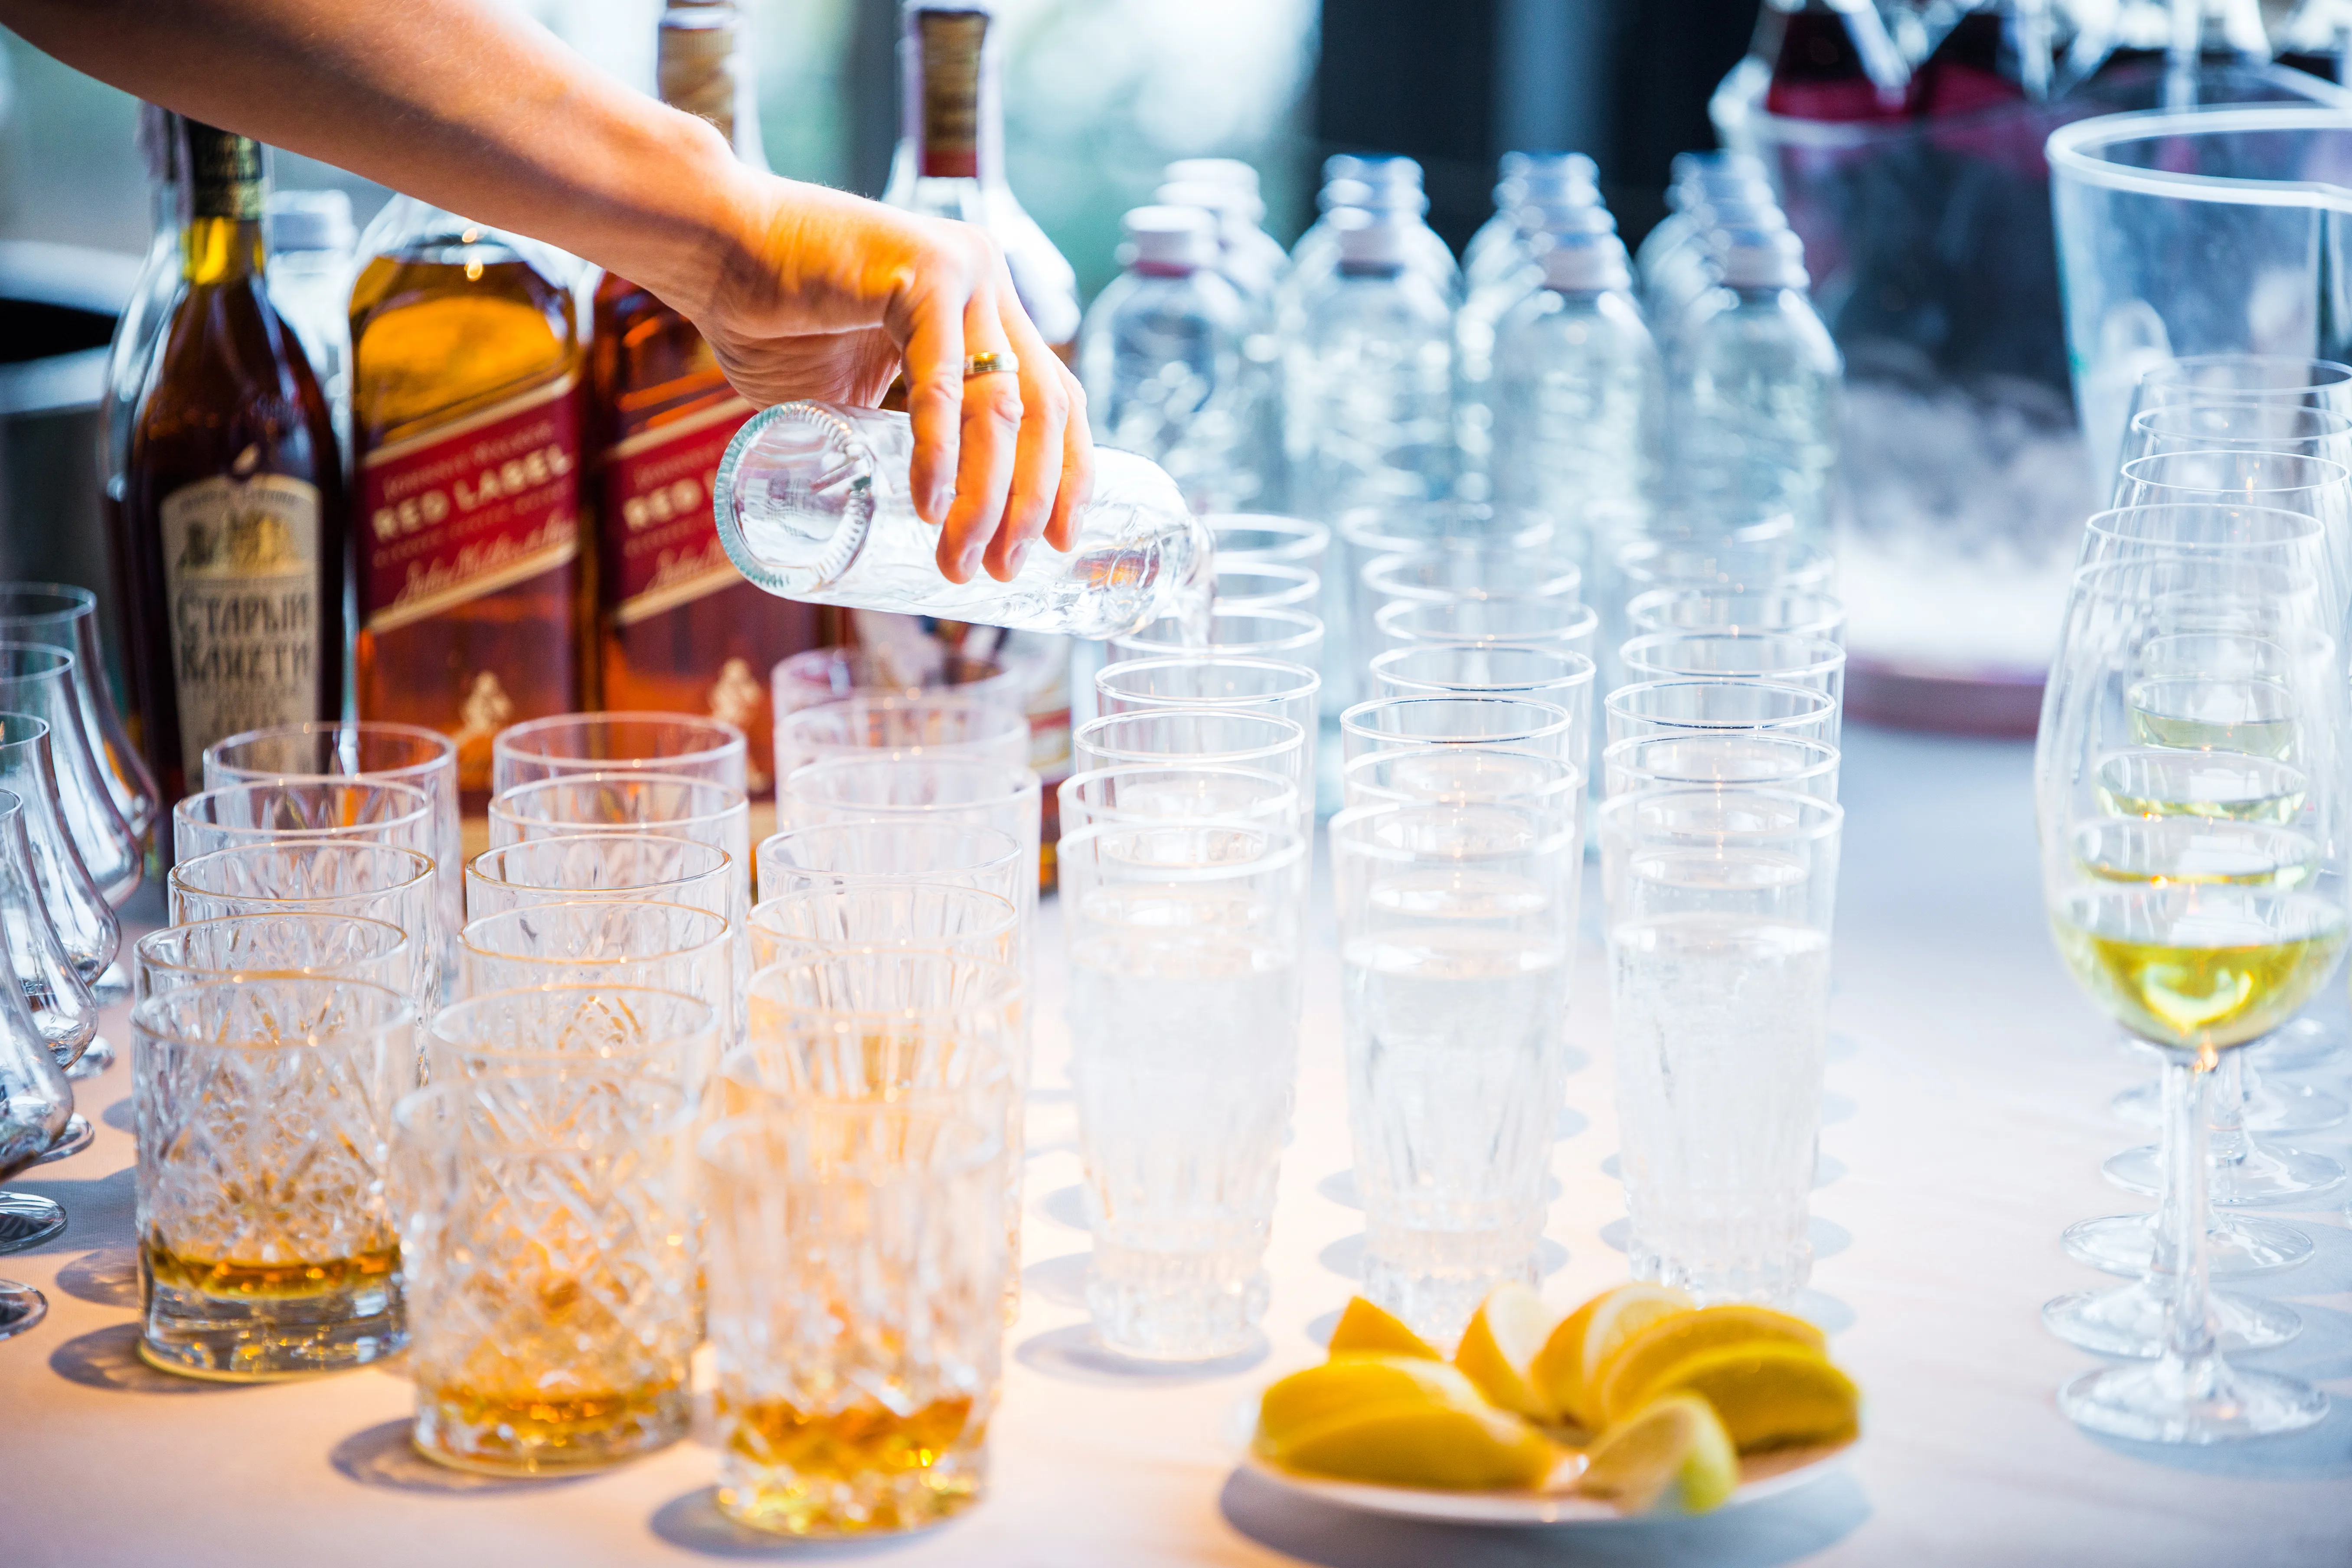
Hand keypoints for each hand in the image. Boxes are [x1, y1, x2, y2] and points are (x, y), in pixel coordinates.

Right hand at [687, 171, 1091, 583]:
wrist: (708, 249)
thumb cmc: (772, 322)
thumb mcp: (858, 397)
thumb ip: (900, 438)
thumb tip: (925, 521)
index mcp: (986, 310)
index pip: (1056, 399)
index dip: (1068, 474)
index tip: (1061, 544)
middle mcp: (987, 285)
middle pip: (1046, 408)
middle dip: (1033, 500)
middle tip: (1006, 569)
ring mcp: (961, 272)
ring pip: (1002, 402)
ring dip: (988, 493)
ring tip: (961, 557)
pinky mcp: (919, 273)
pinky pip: (943, 377)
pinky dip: (939, 448)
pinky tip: (929, 504)